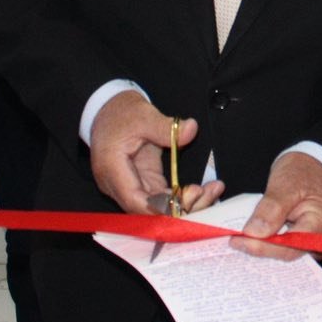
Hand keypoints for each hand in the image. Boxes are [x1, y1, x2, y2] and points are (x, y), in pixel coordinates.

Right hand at [89, 91, 220, 214]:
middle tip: (206, 193)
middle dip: (180, 208)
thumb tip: (191, 130)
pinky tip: (202, 190)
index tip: (190, 195)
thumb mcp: (143, 115)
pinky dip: (182, 198)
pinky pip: (163, 199)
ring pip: (158, 209)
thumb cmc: (120, 113)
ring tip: (211, 191)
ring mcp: (131, 186)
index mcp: (112, 169)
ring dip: (185, 205)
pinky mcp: (144, 184)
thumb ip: (165, 126)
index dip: (163, 205)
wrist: (109, 110)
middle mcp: (118, 186)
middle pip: (148, 211)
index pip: (135, 200)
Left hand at [234, 151, 321, 259]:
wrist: (314, 167)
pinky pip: (284, 247)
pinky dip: (268, 242)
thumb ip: (273, 208)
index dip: (264, 247)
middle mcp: (321, 240)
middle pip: (287, 253)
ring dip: (262, 246)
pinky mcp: (303, 241)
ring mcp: (313, 243)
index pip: (291, 245)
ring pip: (283, 252)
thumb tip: (254, 233)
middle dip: (260, 248)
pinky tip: (251, 238)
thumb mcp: (286, 183)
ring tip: (239, 240)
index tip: (238, 241)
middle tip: (233, 241)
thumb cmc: (304, 172)